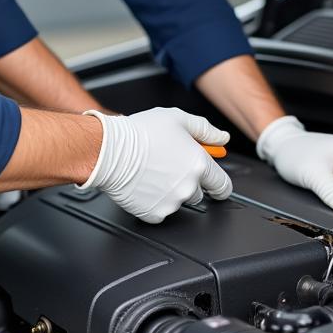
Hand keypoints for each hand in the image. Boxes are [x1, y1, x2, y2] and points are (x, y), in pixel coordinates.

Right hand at [79, 107, 232, 222]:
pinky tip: (145, 184)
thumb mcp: (178, 119)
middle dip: (189, 182)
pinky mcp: (153, 213)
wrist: (109, 150)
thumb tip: (222, 138)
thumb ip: (205, 130)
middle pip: (199, 194)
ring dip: (171, 191)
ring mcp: (171, 203)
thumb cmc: (141, 132)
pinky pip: (160, 211)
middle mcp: (188, 187)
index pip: (222, 186)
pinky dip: (154, 201)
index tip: (215, 185)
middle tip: (170, 167)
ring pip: (178, 201)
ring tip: (153, 171)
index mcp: (199, 165)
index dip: (219, 185)